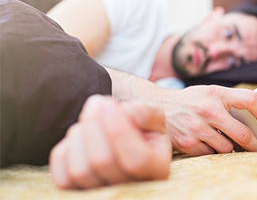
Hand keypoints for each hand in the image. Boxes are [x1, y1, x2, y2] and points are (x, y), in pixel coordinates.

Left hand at [49, 95, 171, 188]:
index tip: (110, 105)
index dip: (119, 131)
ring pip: (80, 170)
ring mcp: (103, 195)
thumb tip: (123, 113)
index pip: (136, 160)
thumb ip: (143, 112)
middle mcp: (133, 190)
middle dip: (94, 123)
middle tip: (98, 102)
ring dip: (80, 134)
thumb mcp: (153, 117)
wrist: (125, 140)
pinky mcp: (77, 194)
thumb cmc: (141, 128)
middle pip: (103, 161)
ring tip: (91, 118)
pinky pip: (62, 177)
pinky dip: (67, 149)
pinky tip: (81, 137)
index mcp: (157, 170)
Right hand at [160, 85, 256, 155]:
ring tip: (227, 141)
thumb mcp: (208, 92)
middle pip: (242, 133)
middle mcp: (207, 109)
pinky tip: (206, 142)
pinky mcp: (187, 143)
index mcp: (216, 93)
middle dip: (253, 143)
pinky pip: (211, 153)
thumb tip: (255, 121)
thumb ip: (229, 102)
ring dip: (229, 147)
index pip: (250, 100)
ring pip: (227, 147)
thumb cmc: (190, 100)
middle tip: (256, 146)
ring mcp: (197, 127)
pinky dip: (211, 150)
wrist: (157, 106)